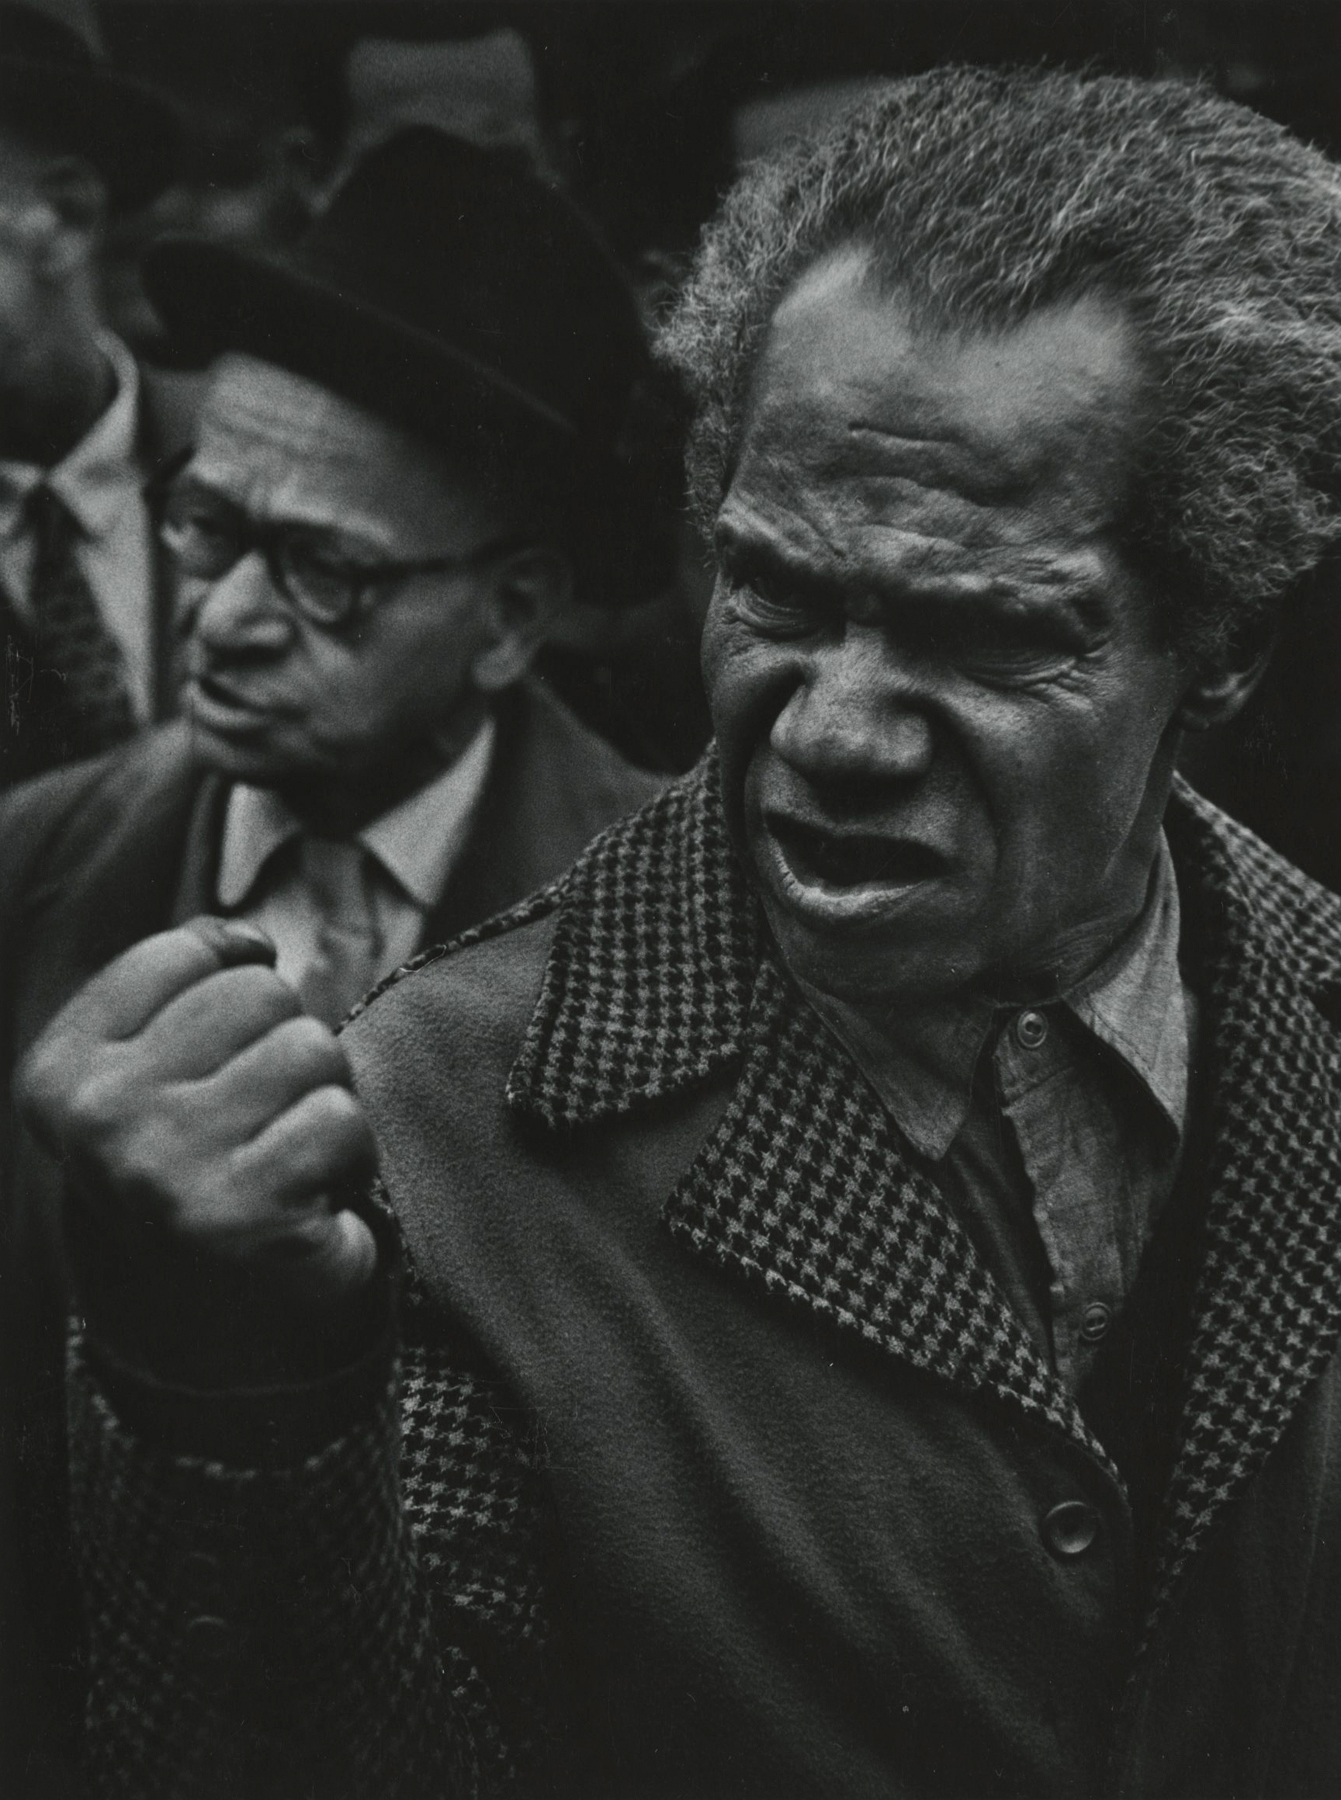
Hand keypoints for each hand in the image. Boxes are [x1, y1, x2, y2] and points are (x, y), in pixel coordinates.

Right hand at [17, 916, 378, 1310]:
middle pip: (259, 995)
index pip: (186, 954)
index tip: (219, 1056)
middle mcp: (98, 1121)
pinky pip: (341, 1118)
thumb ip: (187, 975)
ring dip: (324, 1096)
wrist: (214, 1308)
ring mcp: (165, 1170)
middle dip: (285, 1044)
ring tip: (289, 1148)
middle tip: (263, 1114)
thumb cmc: (198, 1155)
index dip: (232, 986)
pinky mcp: (243, 1217)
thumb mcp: (156, 1060)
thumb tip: (245, 939)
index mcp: (60, 1074)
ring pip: (311, 1048)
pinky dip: (350, 1151)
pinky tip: (315, 1188)